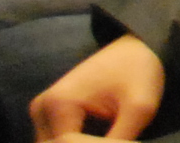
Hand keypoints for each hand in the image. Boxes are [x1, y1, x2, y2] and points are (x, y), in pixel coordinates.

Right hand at [32, 35, 165, 139]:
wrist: (135, 47)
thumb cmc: (139, 72)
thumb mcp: (139, 110)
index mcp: (58, 105)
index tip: (119, 140)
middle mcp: (41, 109)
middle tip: (114, 138)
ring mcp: (40, 112)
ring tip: (109, 136)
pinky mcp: (46, 114)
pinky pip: (56, 142)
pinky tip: (97, 140)